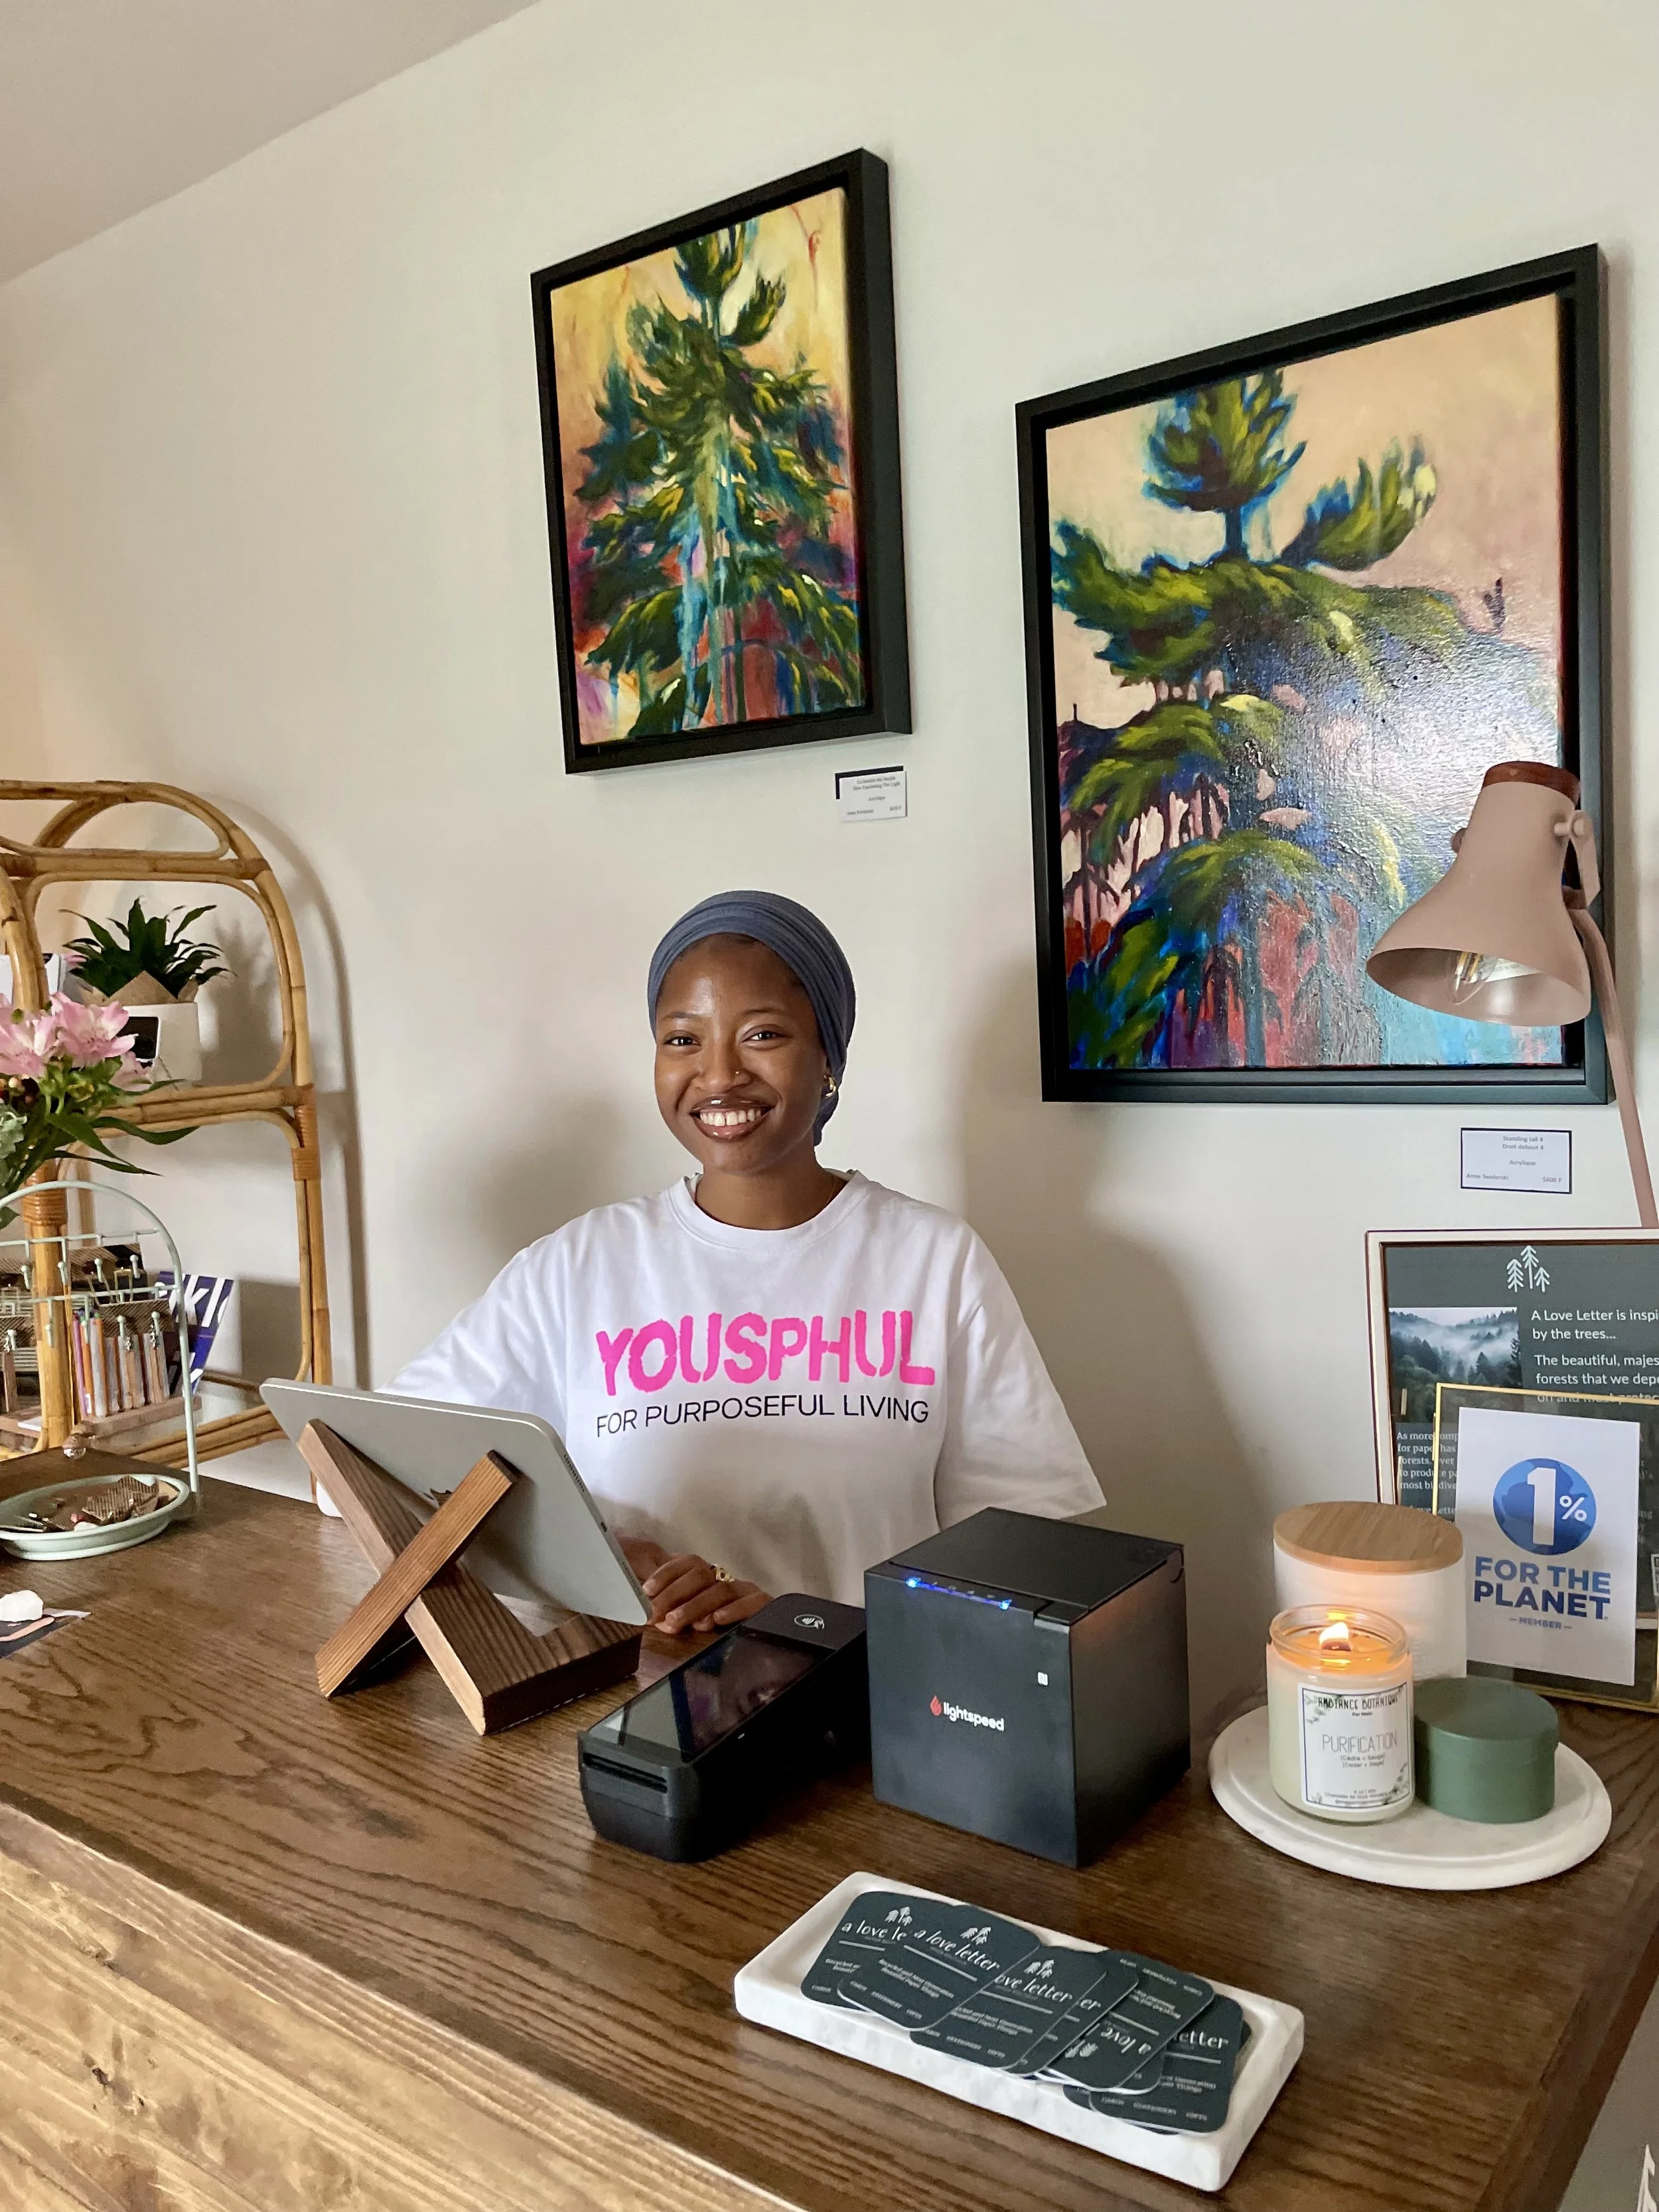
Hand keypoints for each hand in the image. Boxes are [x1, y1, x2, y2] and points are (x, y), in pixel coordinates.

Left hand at [620, 1538, 768, 1632]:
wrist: (759, 1645)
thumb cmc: (711, 1628)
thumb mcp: (684, 1616)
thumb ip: (669, 1611)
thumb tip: (650, 1612)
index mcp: (704, 1577)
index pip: (686, 1563)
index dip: (665, 1574)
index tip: (647, 1591)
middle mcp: (723, 1579)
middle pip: (700, 1575)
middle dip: (674, 1593)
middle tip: (656, 1613)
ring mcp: (744, 1591)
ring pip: (721, 1589)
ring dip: (695, 1605)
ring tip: (676, 1621)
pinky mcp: (763, 1604)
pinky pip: (752, 1600)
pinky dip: (734, 1608)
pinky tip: (717, 1618)